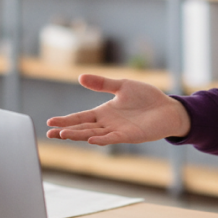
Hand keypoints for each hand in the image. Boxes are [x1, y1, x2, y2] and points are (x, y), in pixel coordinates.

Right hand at [46, 74, 190, 145]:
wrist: (167, 108)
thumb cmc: (146, 97)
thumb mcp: (122, 86)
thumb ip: (102, 83)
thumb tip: (80, 77)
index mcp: (103, 112)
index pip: (80, 117)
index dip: (65, 120)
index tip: (49, 123)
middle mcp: (107, 124)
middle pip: (82, 128)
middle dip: (66, 131)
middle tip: (49, 134)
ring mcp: (117, 131)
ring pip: (93, 134)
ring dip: (79, 135)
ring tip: (63, 135)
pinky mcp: (129, 136)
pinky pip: (112, 139)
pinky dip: (101, 139)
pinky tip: (90, 139)